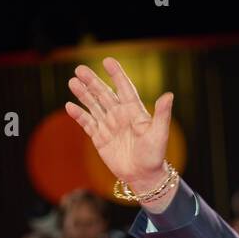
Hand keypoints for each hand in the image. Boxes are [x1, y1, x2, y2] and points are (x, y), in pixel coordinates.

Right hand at [65, 58, 174, 197]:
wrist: (144, 177)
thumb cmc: (154, 156)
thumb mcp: (159, 134)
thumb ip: (162, 115)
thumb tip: (169, 95)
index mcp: (134, 111)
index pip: (124, 88)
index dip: (117, 75)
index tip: (108, 61)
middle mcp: (120, 115)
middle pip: (104, 94)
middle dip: (92, 82)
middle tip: (79, 69)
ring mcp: (109, 125)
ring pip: (93, 105)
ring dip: (83, 94)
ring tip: (72, 82)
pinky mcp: (100, 138)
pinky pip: (87, 123)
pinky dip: (78, 115)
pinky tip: (69, 106)